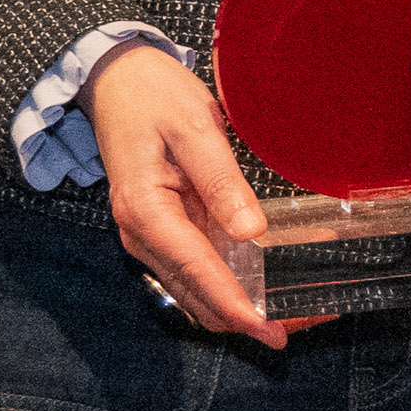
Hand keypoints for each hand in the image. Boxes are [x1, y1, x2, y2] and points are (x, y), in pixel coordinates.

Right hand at [88, 39, 286, 347]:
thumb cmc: (152, 97)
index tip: (266, 328)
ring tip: (289, 317)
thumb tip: (251, 232)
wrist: (115, 81)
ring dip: (236, 308)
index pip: (196, 270)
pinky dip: (227, 286)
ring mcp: (150, 237)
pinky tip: (262, 290)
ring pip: (195, 291)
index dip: (234, 304)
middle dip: (242, 318)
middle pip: (195, 294)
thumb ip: (222, 181)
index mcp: (146, 211)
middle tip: (295, 328)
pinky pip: (195, 271)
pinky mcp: (163, 231)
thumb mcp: (194, 128)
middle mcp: (142, 235)